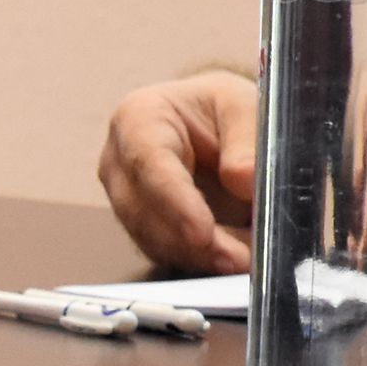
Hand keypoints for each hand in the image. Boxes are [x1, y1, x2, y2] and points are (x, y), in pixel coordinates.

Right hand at [96, 71, 257, 273]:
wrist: (211, 121)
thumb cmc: (217, 107)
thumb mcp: (242, 104)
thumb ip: (246, 139)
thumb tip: (243, 179)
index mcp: (138, 117)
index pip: (149, 164)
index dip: (176, 202)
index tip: (203, 231)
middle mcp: (120, 160)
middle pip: (143, 210)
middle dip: (190, 241)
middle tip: (237, 257)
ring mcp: (126, 197)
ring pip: (152, 238)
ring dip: (198, 256)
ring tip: (242, 260)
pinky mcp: (142, 225)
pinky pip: (166, 251)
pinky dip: (199, 260)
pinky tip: (231, 259)